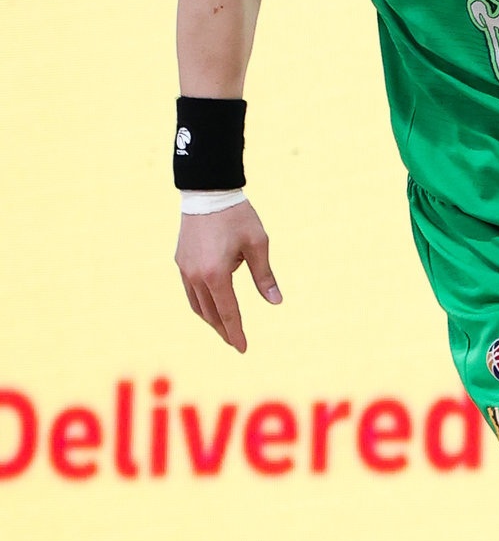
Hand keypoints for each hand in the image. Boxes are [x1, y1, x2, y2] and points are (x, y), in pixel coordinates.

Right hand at [177, 201, 281, 352]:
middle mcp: (196, 276)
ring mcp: (185, 269)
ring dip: (211, 320)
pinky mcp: (180, 262)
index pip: (228, 312)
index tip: (243, 348)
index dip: (236, 332)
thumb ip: (264, 276)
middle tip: (236, 343)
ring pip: (197, 305)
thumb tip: (276, 301)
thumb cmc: (237, 216)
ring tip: (225, 329)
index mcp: (216, 274)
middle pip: (211, 313)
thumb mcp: (258, 244)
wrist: (207, 192)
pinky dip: (201, 304)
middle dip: (224, 330)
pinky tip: (211, 306)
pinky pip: (190, 292)